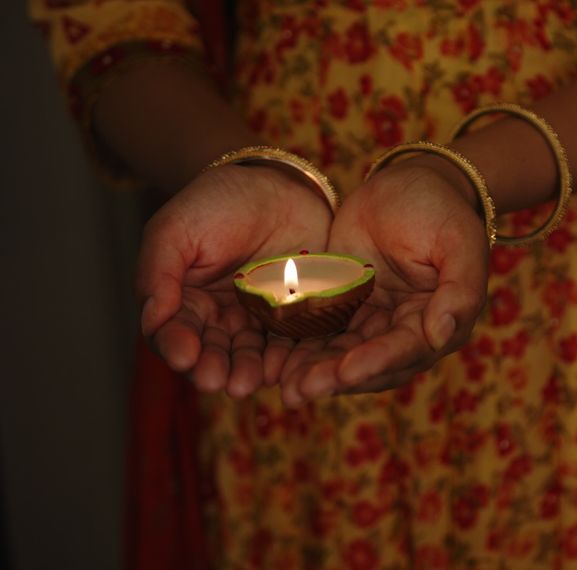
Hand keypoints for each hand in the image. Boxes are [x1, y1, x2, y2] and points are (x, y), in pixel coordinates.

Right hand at [136, 164, 332, 397]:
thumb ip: (159, 273)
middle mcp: (220, 317)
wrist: (279, 185)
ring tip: (245, 384)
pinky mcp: (296, 315)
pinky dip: (284, 358)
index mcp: (184, 300)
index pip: (174, 332)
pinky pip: (289, 342)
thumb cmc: (218, 203)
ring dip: (246, 371)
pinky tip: (282, 370)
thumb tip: (151, 318)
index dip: (177, 346)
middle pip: (212, 351)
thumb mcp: (176, 230)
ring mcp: (259, 318)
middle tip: (216, 381)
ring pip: (249, 354)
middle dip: (212, 368)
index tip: (184, 357)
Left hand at [277, 156, 489, 406]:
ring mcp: (373, 320)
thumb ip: (461, 290)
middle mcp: (406, 330)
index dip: (376, 362)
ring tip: (285, 387)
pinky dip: (299, 348)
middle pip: (370, 362)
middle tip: (301, 391)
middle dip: (335, 378)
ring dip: (314, 372)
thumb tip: (443, 335)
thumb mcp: (459, 242)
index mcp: (441, 321)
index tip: (346, 372)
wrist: (410, 180)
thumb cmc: (441, 209)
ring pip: (341, 354)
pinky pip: (320, 332)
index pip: (407, 350)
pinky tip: (274, 362)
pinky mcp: (344, 305)